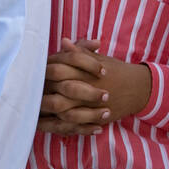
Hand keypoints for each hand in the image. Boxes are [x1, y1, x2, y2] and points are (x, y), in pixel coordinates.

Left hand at [36, 39, 150, 136]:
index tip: (36, 71)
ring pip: (63, 110)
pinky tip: (46, 124)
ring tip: (35, 109)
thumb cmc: (115, 70)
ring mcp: (90, 105)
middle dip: (42, 90)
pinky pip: (72, 126)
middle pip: (58, 89)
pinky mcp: (94, 118)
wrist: (139, 88)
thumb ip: (79, 52)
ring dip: (47, 110)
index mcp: (85, 70)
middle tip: (30, 92)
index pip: (58, 67)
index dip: (45, 69)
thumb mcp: (98, 58)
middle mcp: (87, 87)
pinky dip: (58, 127)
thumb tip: (63, 41)